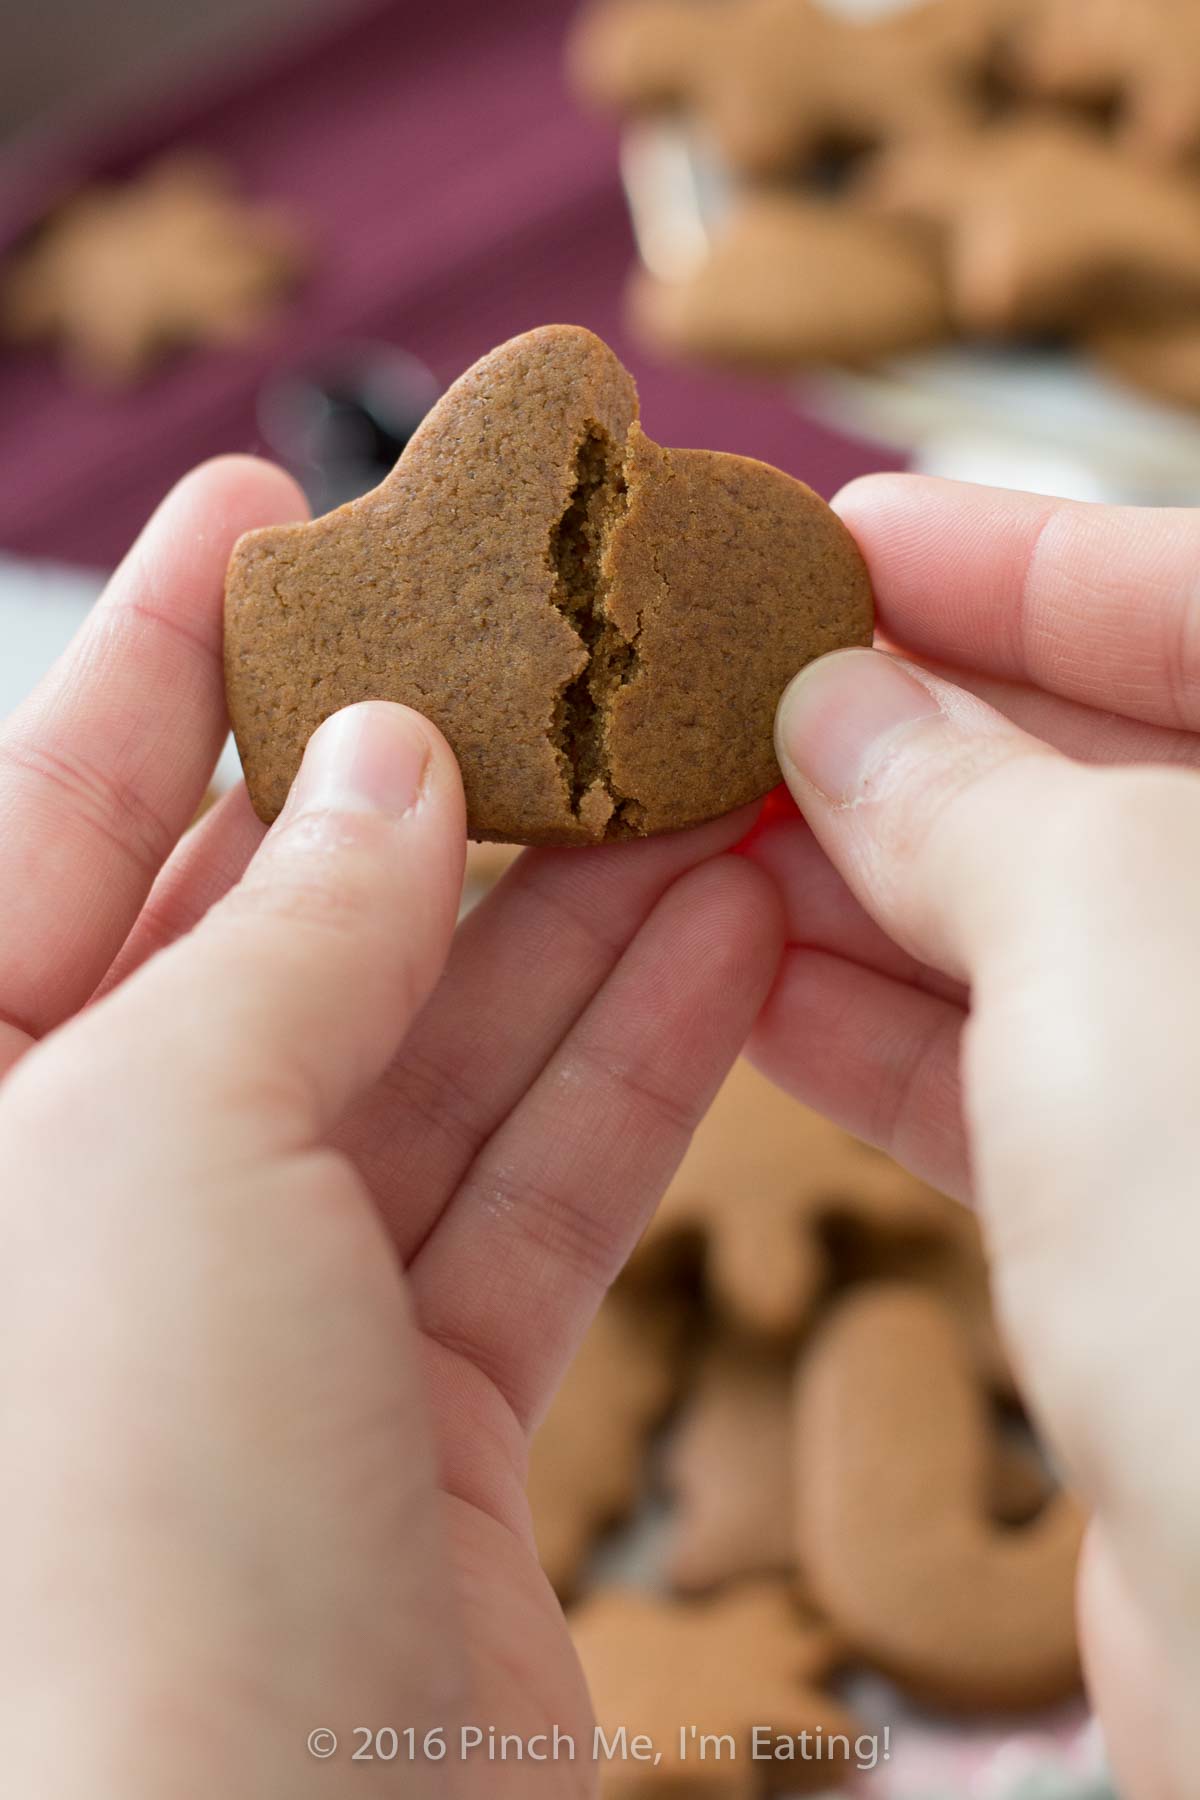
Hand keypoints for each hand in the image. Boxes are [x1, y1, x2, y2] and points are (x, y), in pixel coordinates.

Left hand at [0, 458, 782, 1797]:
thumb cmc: (94, 1510)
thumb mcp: (161, 1132)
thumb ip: (288, 932)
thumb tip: (393, 772)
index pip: (50, 822)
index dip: (170, 656)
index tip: (272, 508)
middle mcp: (88, 1208)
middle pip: (276, 934)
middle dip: (425, 791)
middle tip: (552, 648)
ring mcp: (258, 1316)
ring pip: (434, 1055)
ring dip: (576, 919)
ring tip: (697, 780)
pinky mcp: (412, 1415)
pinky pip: (527, 1190)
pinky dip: (630, 1067)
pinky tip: (723, 942)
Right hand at [748, 476, 1199, 1799]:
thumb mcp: (1115, 933)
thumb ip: (969, 792)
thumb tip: (842, 702)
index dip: (1025, 558)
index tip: (848, 533)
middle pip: (1110, 770)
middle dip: (912, 721)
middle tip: (731, 674)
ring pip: (1032, 931)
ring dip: (858, 871)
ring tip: (694, 811)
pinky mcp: (1158, 1238)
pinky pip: (999, 1074)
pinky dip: (867, 1015)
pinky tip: (738, 960)